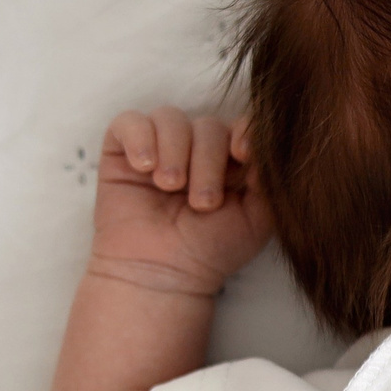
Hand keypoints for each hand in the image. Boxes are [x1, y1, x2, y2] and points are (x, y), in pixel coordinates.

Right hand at [88, 106, 272, 295]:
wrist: (164, 272)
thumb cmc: (212, 248)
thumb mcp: (257, 217)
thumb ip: (268, 179)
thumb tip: (267, 143)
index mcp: (232, 160)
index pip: (240, 125)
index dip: (244, 131)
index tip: (243, 154)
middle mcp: (197, 149)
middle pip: (208, 125)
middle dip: (207, 162)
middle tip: (202, 203)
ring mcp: (160, 147)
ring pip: (170, 118)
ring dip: (174, 151)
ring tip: (169, 186)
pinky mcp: (122, 151)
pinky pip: (129, 122)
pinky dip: (139, 138)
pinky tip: (143, 168)